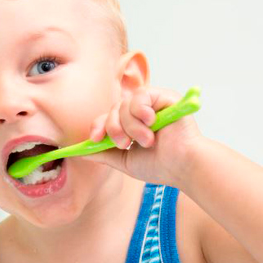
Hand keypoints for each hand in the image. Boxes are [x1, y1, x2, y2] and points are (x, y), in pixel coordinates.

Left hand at [79, 86, 203, 187]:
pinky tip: (150, 122)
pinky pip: (141, 95)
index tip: (95, 139)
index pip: (107, 118)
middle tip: (126, 144)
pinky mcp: (164, 97)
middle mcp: (140, 112)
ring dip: (131, 125)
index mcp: (131, 125)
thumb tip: (79, 151)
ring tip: (146, 140)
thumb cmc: (160, 165)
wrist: (183, 167)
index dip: (98, 126)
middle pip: (113, 109)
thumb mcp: (124, 160)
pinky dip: (141, 110)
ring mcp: (152, 103)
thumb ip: (103, 154)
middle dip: (114, 128)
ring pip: (124, 104)